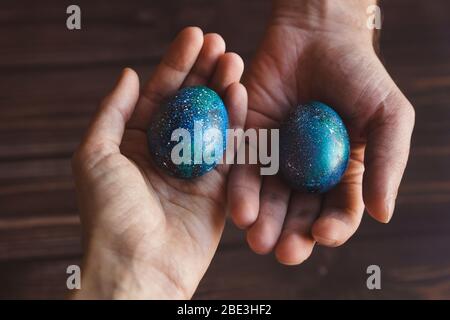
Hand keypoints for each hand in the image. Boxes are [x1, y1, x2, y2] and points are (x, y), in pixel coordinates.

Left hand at [71, 27, 245, 298]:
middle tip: (221, 43)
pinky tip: (241, 94)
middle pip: (190, 103)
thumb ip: (113, 112)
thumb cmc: (109, 213)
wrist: (139, 267)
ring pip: (213, 121)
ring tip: (235, 59)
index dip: (176, 64)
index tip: (194, 36)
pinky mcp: (220, 188)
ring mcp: (195, 169)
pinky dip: (237, 122)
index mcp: (136, 143)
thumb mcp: (94, 155)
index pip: (160, 94)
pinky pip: (231, 150)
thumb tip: (130, 73)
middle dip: (204, 71)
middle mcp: (168, 153)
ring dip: (224, 90)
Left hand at [228, 0, 414, 264]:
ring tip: (256, 237)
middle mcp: (307, 174)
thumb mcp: (388, 116)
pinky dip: (241, 190)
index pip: (339, 211)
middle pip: (299, 213)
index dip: (333, 226)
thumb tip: (382, 215)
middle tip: (282, 252)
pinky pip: (243, 170)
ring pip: (268, 199)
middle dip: (291, 235)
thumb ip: (387, 163)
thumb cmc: (359, 75)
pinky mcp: (249, 142)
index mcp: (342, 174)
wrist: (316, 36)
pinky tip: (239, 208)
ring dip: (262, 221)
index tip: (323, 232)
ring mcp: (276, 159)